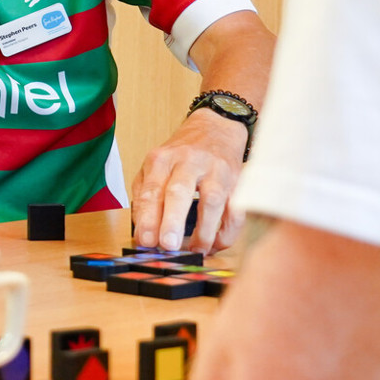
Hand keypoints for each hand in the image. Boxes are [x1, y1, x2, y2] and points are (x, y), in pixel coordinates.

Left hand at [130, 110, 247, 252]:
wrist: (216, 128)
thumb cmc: (181, 154)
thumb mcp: (155, 165)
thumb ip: (144, 194)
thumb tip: (142, 230)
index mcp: (162, 159)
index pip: (152, 189)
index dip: (148, 217)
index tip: (145, 241)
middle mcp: (188, 162)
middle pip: (179, 192)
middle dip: (172, 221)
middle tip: (167, 245)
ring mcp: (216, 171)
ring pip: (211, 201)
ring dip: (203, 230)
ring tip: (193, 250)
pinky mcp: (238, 182)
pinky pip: (235, 210)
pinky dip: (226, 232)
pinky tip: (214, 245)